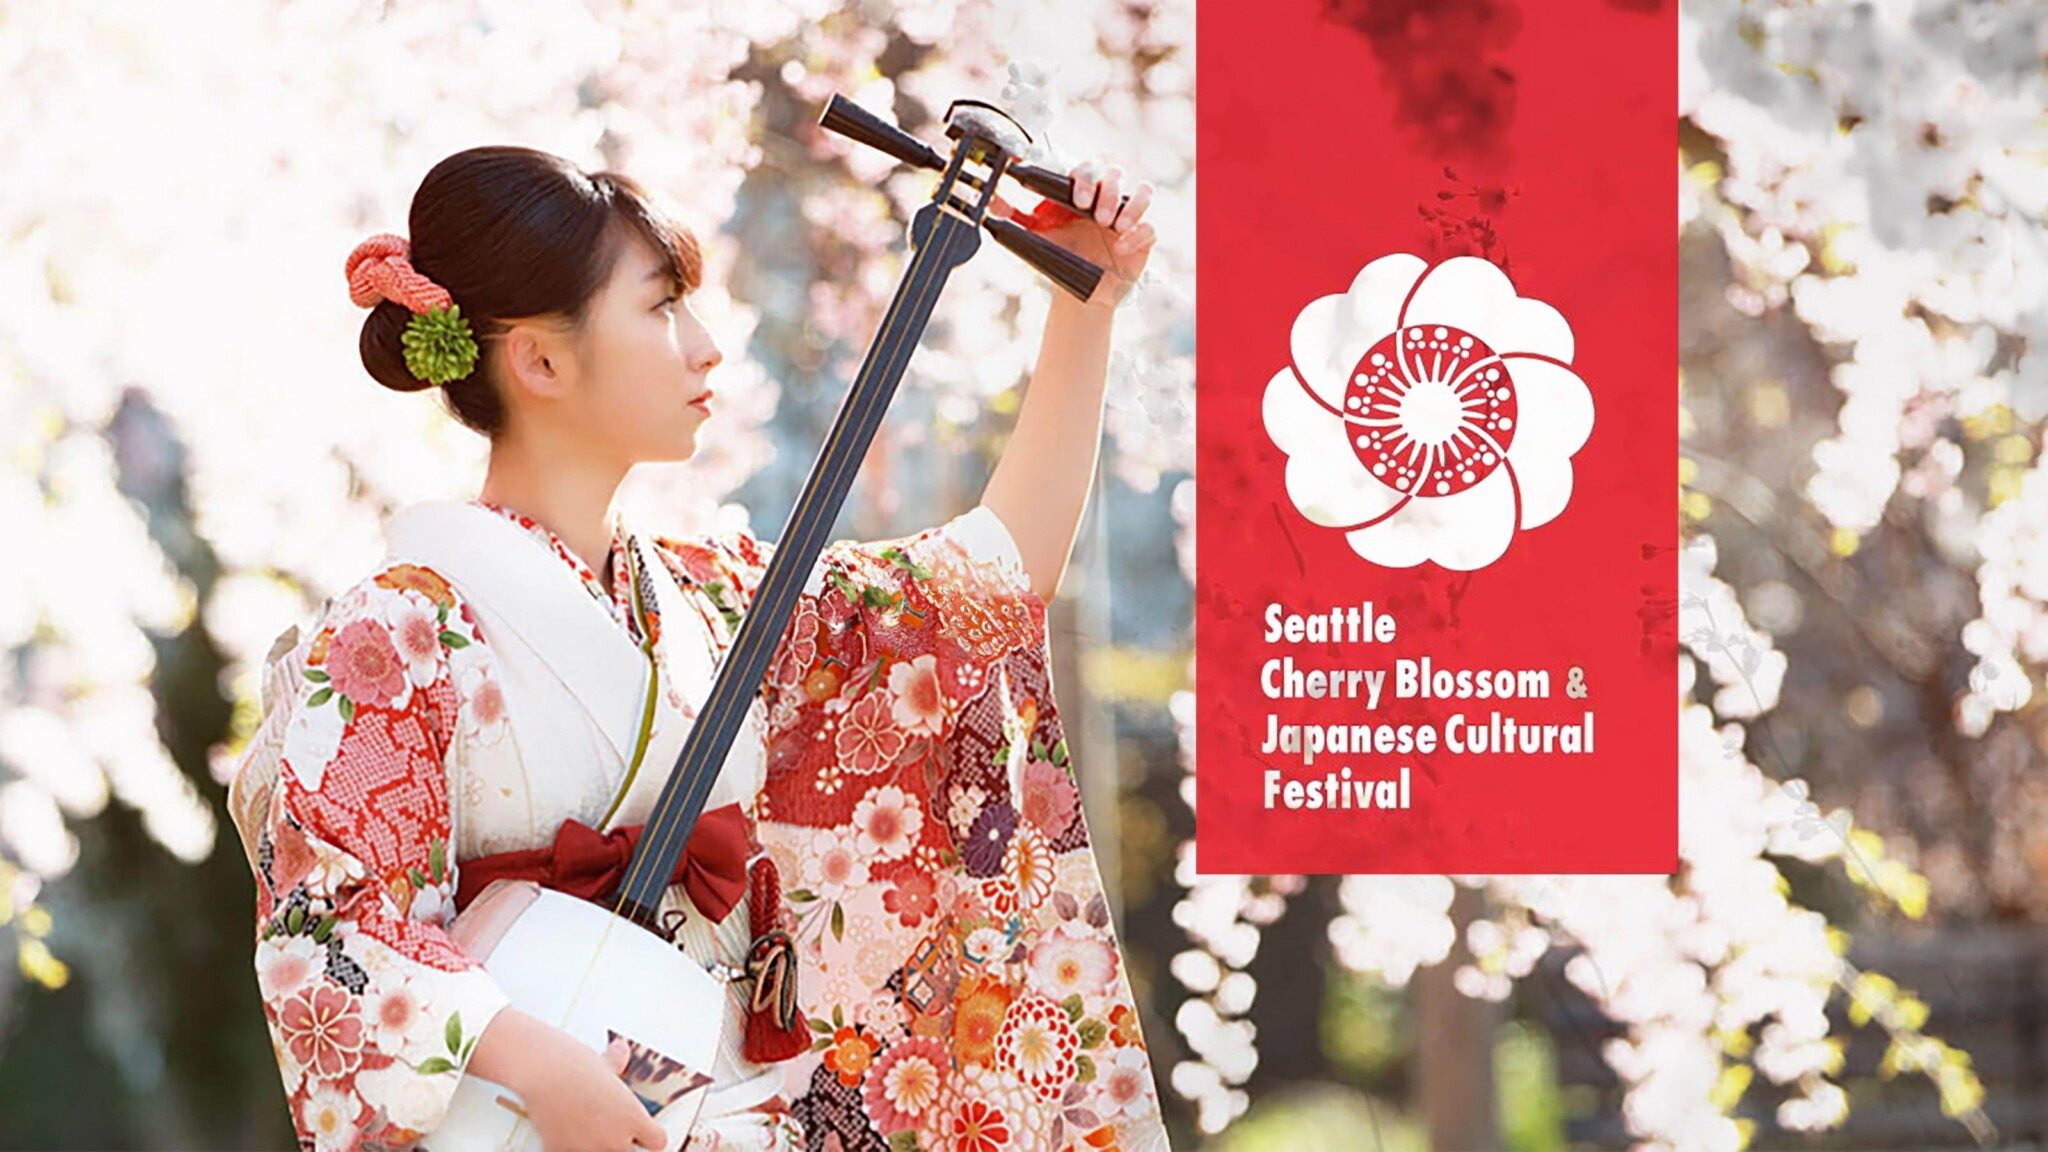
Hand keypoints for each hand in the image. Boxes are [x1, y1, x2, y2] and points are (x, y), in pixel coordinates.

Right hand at [521, 1035, 668, 1151]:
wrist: (544, 1071)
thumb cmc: (576, 1063)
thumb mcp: (604, 1062)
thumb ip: (616, 1062)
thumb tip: (621, 1050)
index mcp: (633, 1118)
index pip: (658, 1141)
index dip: (649, 1135)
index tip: (640, 1130)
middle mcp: (615, 1139)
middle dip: (621, 1144)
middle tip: (607, 1129)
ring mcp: (588, 1150)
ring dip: (594, 1148)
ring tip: (584, 1132)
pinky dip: (565, 1147)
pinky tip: (561, 1137)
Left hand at [991, 158, 1156, 310]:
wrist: (1079, 291)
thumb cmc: (1061, 255)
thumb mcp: (1035, 235)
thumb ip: (1014, 216)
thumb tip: (992, 201)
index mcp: (1083, 191)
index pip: (1089, 168)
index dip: (1085, 177)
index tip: (1077, 199)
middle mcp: (1107, 198)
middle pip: (1115, 173)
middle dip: (1106, 191)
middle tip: (1095, 215)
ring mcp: (1128, 215)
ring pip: (1143, 190)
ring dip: (1130, 204)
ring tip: (1113, 226)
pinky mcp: (1143, 237)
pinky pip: (1151, 226)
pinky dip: (1138, 234)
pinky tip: (1121, 248)